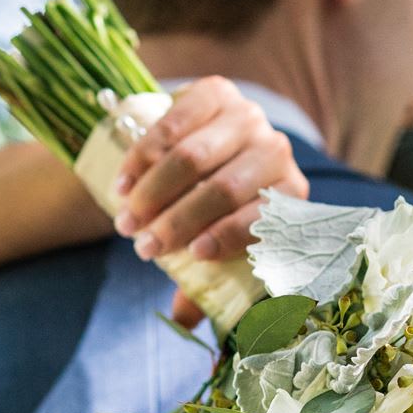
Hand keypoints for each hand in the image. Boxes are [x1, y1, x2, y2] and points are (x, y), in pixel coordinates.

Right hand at [110, 77, 309, 324]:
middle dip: (176, 221)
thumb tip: (184, 322)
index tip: (190, 256)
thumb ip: (205, 281)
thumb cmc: (213, 207)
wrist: (208, 144)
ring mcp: (247, 116)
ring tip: (125, 220)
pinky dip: (144, 156)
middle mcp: (276, 149)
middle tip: (140, 246)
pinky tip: (123, 183)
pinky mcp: (215, 90)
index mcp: (288, 191)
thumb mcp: (215, 239)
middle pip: (222, 188)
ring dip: (153, 192)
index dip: (226, 236)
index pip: (260, 215)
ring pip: (193, 156)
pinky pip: (175, 122)